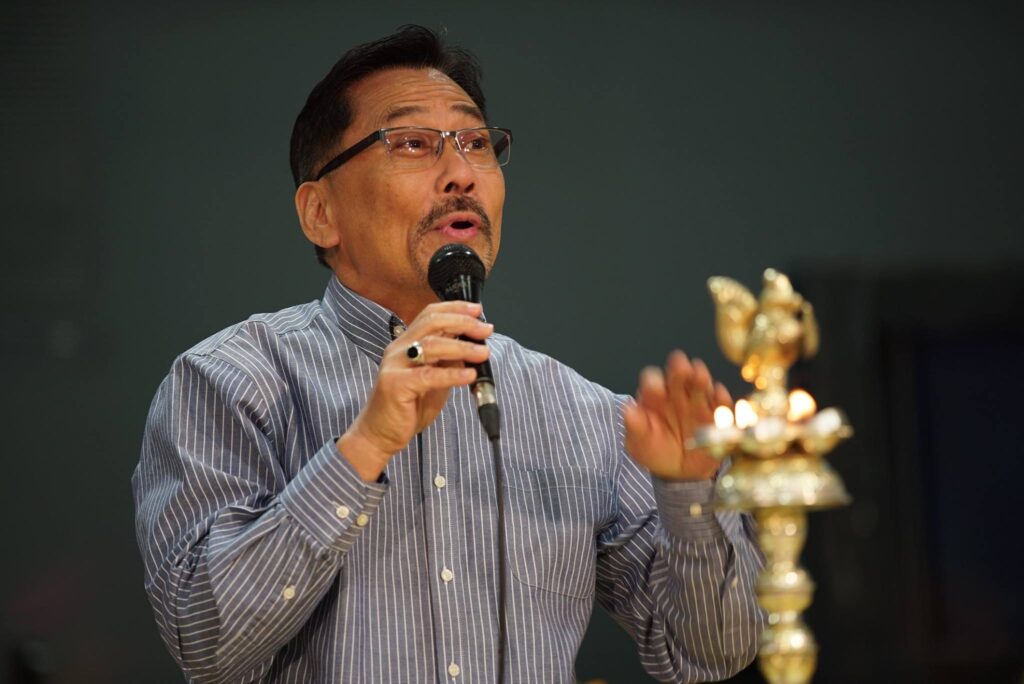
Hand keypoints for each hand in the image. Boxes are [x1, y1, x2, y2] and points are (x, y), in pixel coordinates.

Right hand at [337, 300, 492, 480]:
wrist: (379, 434)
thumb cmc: (406, 407)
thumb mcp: (434, 380)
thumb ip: (448, 363)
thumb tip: (472, 349)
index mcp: (406, 343)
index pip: (430, 315)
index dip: (455, 308)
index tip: (477, 310)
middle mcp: (398, 349)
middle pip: (432, 323)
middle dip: (462, 323)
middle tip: (485, 330)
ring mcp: (395, 365)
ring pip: (432, 346)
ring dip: (462, 348)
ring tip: (483, 353)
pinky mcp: (395, 385)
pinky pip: (428, 375)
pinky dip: (452, 374)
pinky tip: (469, 376)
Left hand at [623, 349, 731, 480]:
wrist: (677, 472)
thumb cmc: (654, 450)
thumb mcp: (639, 443)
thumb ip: (635, 427)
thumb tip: (628, 410)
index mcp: (654, 396)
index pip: (653, 380)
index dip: (654, 382)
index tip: (656, 390)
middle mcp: (677, 393)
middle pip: (679, 375)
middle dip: (680, 369)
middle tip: (682, 368)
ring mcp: (698, 402)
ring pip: (701, 385)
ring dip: (701, 379)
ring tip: (700, 377)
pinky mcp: (716, 415)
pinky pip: (721, 405)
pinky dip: (721, 400)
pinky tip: (719, 396)